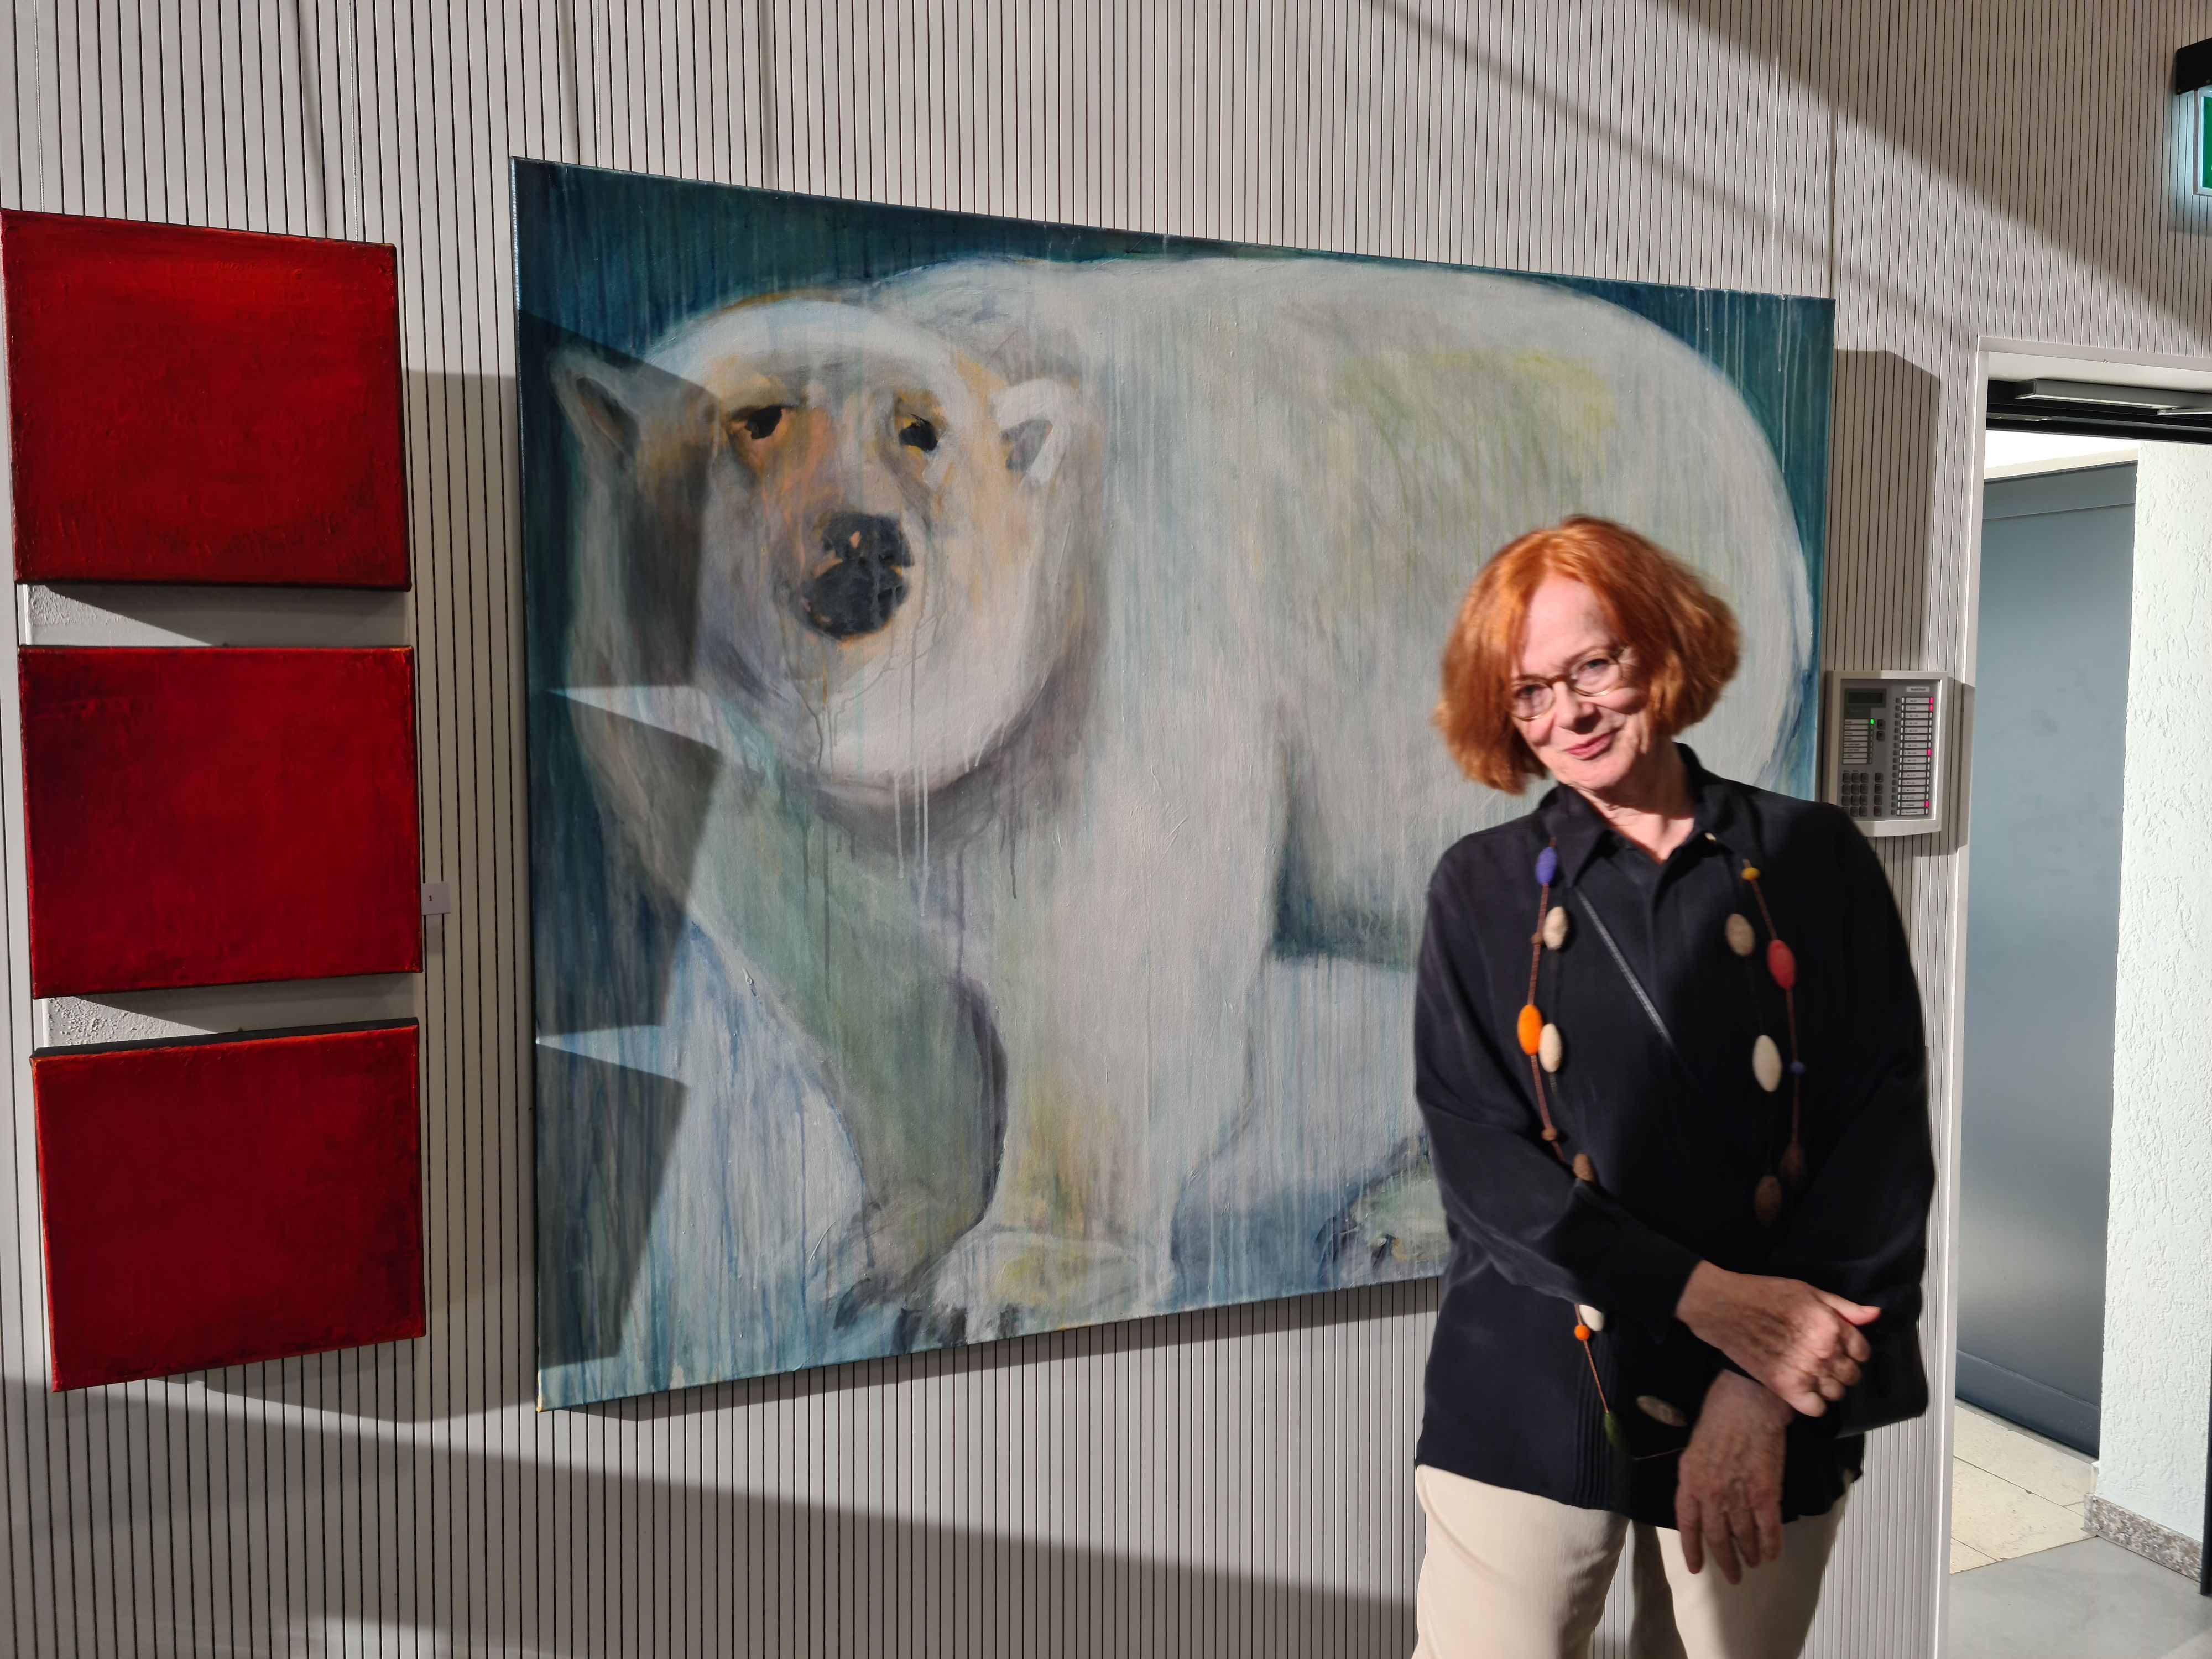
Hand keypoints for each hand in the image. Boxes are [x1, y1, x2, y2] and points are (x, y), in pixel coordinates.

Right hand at [1674, 1261, 1877, 1416]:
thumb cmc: (1763, 1295)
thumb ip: (1844, 1307)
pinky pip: (1816, 1409)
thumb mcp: (1807, 1291)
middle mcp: (1823, 1351)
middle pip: (1852, 1375)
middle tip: (1823, 1361)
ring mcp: (1805, 1372)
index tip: (1841, 1348)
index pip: (1862, 1352)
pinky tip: (1804, 1389)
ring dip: (1829, 1387)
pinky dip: (1813, 1403)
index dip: (1853, 1350)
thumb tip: (1874, 1315)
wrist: (1724, 1308)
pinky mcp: (1786, 1387)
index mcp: (1831, 1326)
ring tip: (1812, 1375)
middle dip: (1842, 1369)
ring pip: (1837, 1394)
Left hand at [1676, 1371, 1792, 1583]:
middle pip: (1717, 1538)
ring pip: (1743, 1537)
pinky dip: (1771, 1545)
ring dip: (1749, 1554)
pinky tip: (1772, 1554)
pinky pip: (1768, 1529)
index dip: (1692, 1549)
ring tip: (1753, 1563)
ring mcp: (1738, 1496)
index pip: (1687, 1526)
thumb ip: (1695, 1479)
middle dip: (1725, 1561)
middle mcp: (1711, 1495)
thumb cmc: (1718, 1417)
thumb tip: (1702, 1503)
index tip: (1697, 1567)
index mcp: (1689, 1482)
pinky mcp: (1765, 1494)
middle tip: (1733, 1576)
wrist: (1747, 1402)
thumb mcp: (1693, 1449)